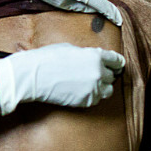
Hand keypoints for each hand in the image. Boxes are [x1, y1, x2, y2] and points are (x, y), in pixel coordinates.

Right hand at [0, 43, 125, 114]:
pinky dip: (92, 96)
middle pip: (112, 76)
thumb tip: (95, 59)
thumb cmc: (49, 59)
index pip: (116, 61)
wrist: (34, 77)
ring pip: (108, 90)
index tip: (117, 66)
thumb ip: (87, 54)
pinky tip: (80, 91)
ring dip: (102, 87)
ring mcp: (93, 88)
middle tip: (96, 75)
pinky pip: (96, 99)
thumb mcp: (71, 49)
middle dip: (106, 74)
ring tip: (89, 84)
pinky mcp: (86, 101)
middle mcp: (98, 72)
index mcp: (96, 56)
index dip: (116, 63)